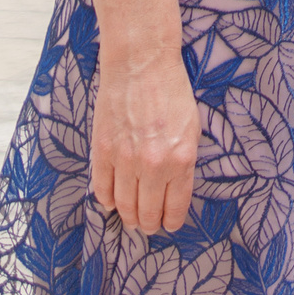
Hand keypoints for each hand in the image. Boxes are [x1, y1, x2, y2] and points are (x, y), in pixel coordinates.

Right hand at [91, 52, 200, 232]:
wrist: (142, 67)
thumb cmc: (172, 95)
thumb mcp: (191, 129)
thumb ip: (183, 162)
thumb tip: (174, 191)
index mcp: (181, 159)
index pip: (175, 206)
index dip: (172, 221)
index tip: (170, 225)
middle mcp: (153, 165)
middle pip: (147, 212)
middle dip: (149, 224)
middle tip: (149, 227)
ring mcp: (125, 160)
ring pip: (123, 205)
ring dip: (128, 216)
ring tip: (132, 219)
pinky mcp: (102, 152)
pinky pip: (102, 189)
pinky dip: (107, 200)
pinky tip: (113, 202)